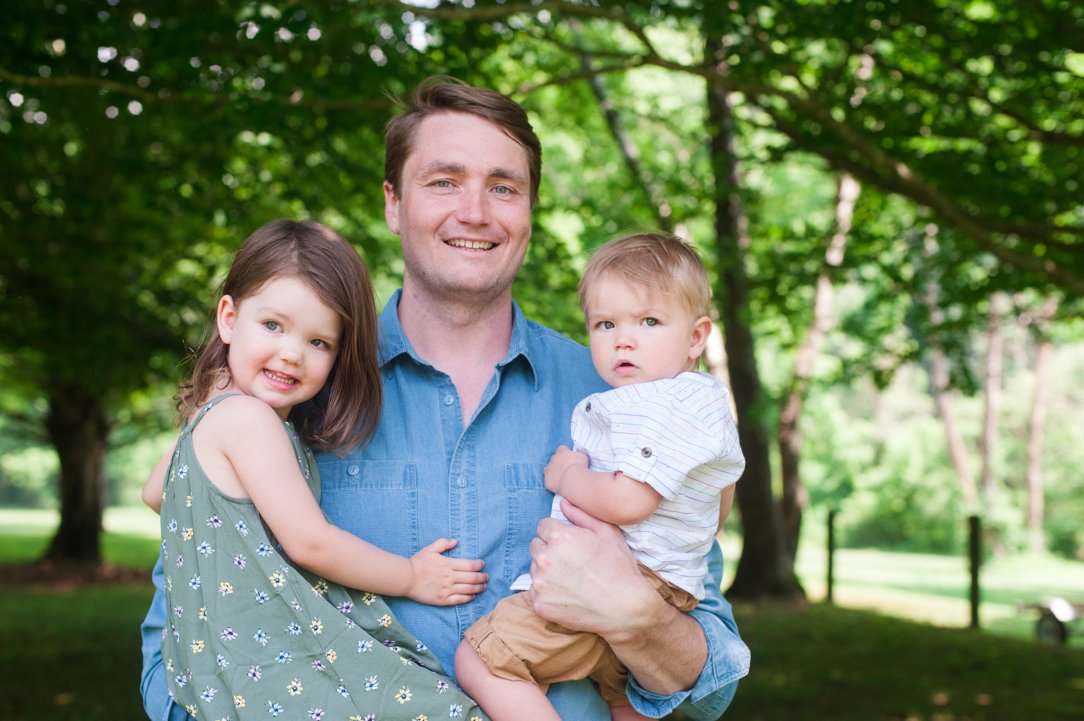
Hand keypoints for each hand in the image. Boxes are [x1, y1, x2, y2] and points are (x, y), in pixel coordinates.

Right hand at [406, 538, 486, 605]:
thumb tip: (455, 541)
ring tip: (484, 586)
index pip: (470, 565)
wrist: (405, 578)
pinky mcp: (442, 600)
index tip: (482, 564)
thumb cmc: (418, 563)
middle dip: (482, 577)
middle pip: (472, 578)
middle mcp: (450, 577)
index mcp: (448, 564)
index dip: (479, 565)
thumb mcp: (430, 549)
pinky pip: (459, 600)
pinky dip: (469, 598)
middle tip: (487, 576)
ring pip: (468, 589)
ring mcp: (447, 589)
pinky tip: (473, 596)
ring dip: (479, 588)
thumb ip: (443, 543)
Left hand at [528, 499, 655, 636]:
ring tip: (571, 580)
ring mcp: (540, 583)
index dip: (557, 534)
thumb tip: (562, 503)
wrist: (625, 609)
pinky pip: (536, 592)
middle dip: (549, 551)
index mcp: (559, 537)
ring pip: (535, 569)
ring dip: (547, 571)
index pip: (543, 526)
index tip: (570, 545)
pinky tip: (568, 595)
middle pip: (536, 546)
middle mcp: (545, 558)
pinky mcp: (539, 604)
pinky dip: (548, 593)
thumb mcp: (608, 533)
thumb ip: (581, 515)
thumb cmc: (619, 568)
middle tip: (571, 563)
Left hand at [543, 445, 588, 494]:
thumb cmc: (579, 466)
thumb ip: (580, 453)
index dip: (565, 453)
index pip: (562, 449)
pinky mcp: (547, 480)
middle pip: (554, 458)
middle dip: (558, 462)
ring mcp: (549, 469)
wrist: (572, 479)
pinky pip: (548, 480)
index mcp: (562, 452)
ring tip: (560, 477)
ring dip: (552, 472)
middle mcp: (553, 459)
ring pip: (547, 469)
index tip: (570, 458)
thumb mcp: (583, 456)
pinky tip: (559, 485)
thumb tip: (580, 453)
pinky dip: (552, 482)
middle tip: (566, 468)